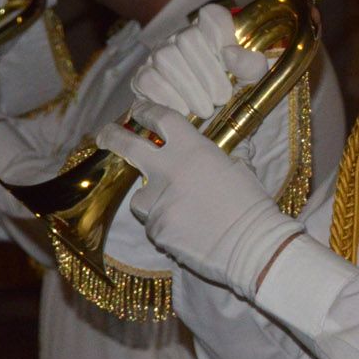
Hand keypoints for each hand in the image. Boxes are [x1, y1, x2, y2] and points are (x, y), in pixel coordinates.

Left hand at [96, 102, 301, 297]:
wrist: (252, 248)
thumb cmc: (252, 207)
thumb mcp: (242, 170)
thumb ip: (224, 155)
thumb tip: (227, 146)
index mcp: (194, 150)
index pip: (161, 118)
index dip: (146, 111)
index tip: (138, 111)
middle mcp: (170, 171)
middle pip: (128, 145)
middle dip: (112, 137)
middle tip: (106, 135)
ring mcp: (159, 201)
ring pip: (139, 195)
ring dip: (151, 198)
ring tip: (178, 210)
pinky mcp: (156, 228)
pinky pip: (152, 222)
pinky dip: (164, 224)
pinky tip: (186, 231)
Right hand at [130, 4, 269, 118]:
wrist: (212, 131)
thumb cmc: (234, 100)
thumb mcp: (251, 85)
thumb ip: (251, 66)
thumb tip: (229, 53)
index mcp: (212, 34)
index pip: (213, 15)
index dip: (222, 34)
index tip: (230, 62)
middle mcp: (182, 39)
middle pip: (187, 38)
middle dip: (208, 73)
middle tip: (221, 99)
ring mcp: (159, 56)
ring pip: (166, 57)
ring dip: (189, 88)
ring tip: (205, 110)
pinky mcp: (143, 78)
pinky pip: (148, 79)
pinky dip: (168, 98)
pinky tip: (183, 112)